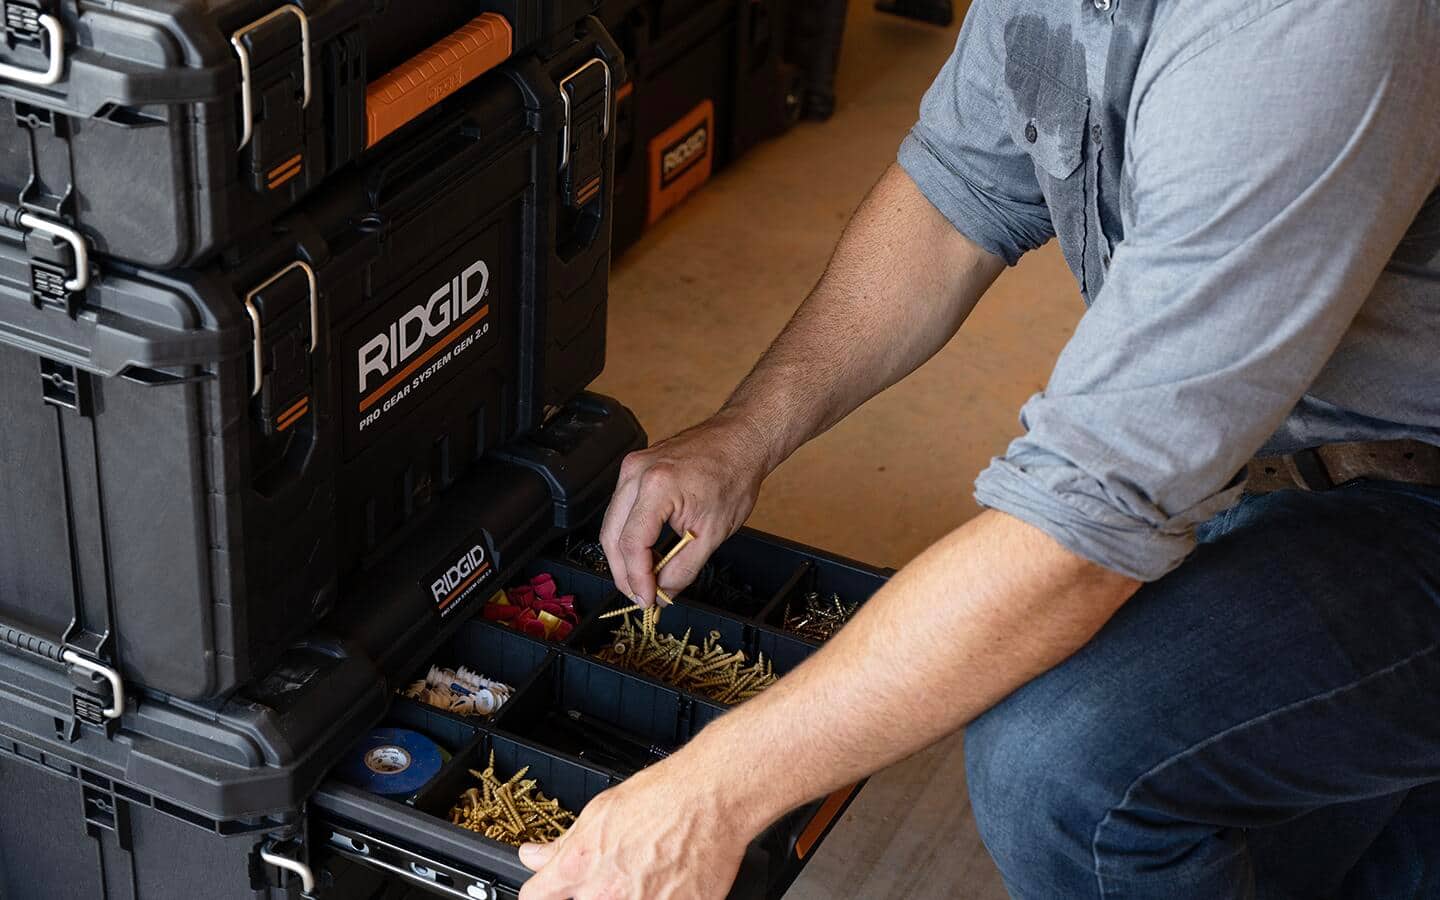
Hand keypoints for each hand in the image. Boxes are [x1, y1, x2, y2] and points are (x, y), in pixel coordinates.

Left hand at [517, 765, 751, 899]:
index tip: (553, 888)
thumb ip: (562, 844)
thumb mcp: (600, 812)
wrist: (711, 799)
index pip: (535, 897)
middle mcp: (604, 896)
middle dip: (591, 892)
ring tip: (645, 877)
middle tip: (616, 875)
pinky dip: (658, 899)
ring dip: (627, 896)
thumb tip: (534, 856)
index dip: (544, 891)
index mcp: (579, 867)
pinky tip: (666, 885)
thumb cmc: (662, 798)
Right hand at [600, 415, 769, 604]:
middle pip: (611, 535)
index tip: (647, 599)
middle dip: (623, 573)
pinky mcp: (634, 468)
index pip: (631, 544)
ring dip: (625, 556)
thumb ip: (683, 568)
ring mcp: (632, 467)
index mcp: (656, 486)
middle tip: (641, 595)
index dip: (636, 578)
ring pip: (612, 523)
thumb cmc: (734, 475)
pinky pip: (621, 509)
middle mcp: (636, 472)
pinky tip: (647, 552)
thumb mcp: (713, 533)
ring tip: (646, 578)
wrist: (740, 441)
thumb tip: (663, 592)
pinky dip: (630, 535)